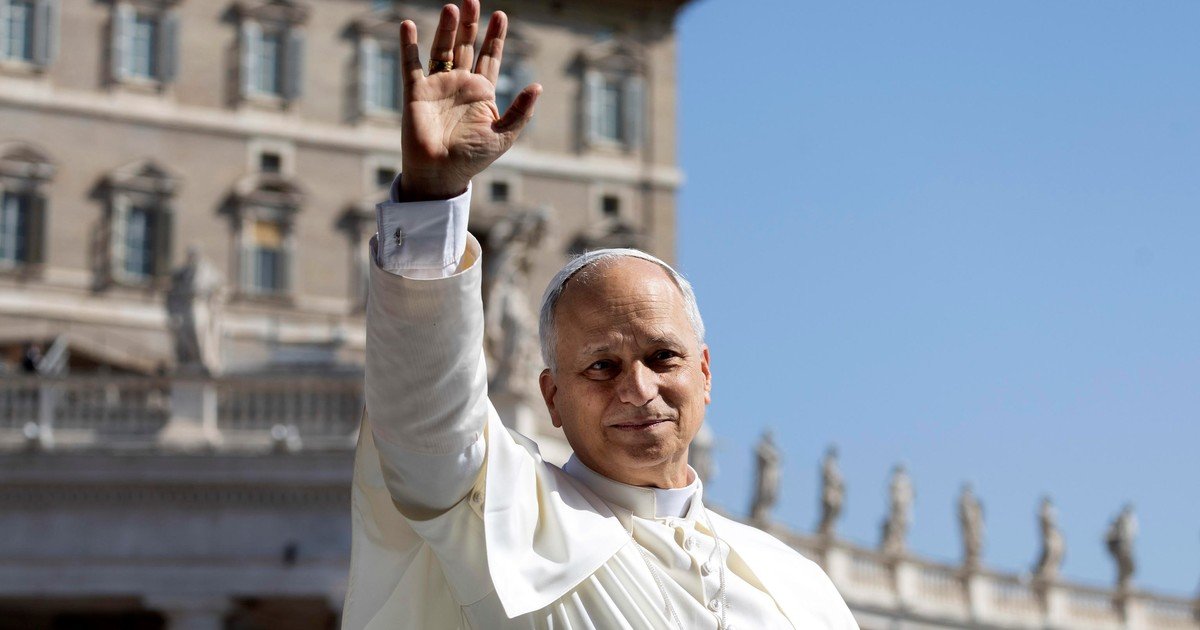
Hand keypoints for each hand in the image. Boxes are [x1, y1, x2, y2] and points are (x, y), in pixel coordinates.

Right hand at [399, 0, 541, 200]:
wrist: (441, 173)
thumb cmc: (473, 158)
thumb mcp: (503, 136)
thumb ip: (520, 111)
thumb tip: (538, 86)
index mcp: (482, 93)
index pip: (490, 58)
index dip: (495, 38)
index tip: (501, 16)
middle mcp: (459, 85)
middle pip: (466, 47)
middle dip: (471, 25)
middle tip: (473, 1)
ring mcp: (437, 86)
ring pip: (442, 50)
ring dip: (447, 29)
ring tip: (453, 8)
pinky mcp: (416, 92)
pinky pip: (411, 64)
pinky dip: (409, 45)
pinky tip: (408, 25)